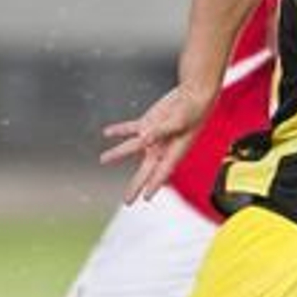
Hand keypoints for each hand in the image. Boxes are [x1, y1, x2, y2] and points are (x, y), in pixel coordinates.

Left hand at [100, 86, 209, 202]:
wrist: (193, 95)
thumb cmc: (192, 111)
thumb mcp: (179, 122)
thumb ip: (160, 131)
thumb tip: (144, 138)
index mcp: (174, 151)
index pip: (162, 172)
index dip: (154, 185)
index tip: (146, 198)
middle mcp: (162, 147)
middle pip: (146, 170)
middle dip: (136, 185)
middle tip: (128, 201)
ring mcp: (153, 136)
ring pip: (131, 148)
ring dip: (117, 153)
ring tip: (103, 159)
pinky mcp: (148, 123)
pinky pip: (130, 129)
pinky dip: (119, 130)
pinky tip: (108, 132)